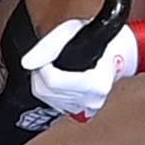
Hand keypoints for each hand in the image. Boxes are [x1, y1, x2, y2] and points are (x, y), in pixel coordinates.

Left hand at [22, 14, 137, 120]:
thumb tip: (27, 63)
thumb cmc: (97, 40)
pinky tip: (64, 82)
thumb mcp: (70, 32)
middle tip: (51, 61)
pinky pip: (56, 106)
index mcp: (95, 81)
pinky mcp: (85, 112)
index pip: (52, 81)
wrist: (117, 52)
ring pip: (48, 100)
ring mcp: (89, 107)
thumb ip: (47, 47)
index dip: (42, 67)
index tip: (45, 58)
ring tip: (59, 69)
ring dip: (46, 84)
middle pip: (47, 92)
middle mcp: (93, 98)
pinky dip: (54, 94)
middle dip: (41, 75)